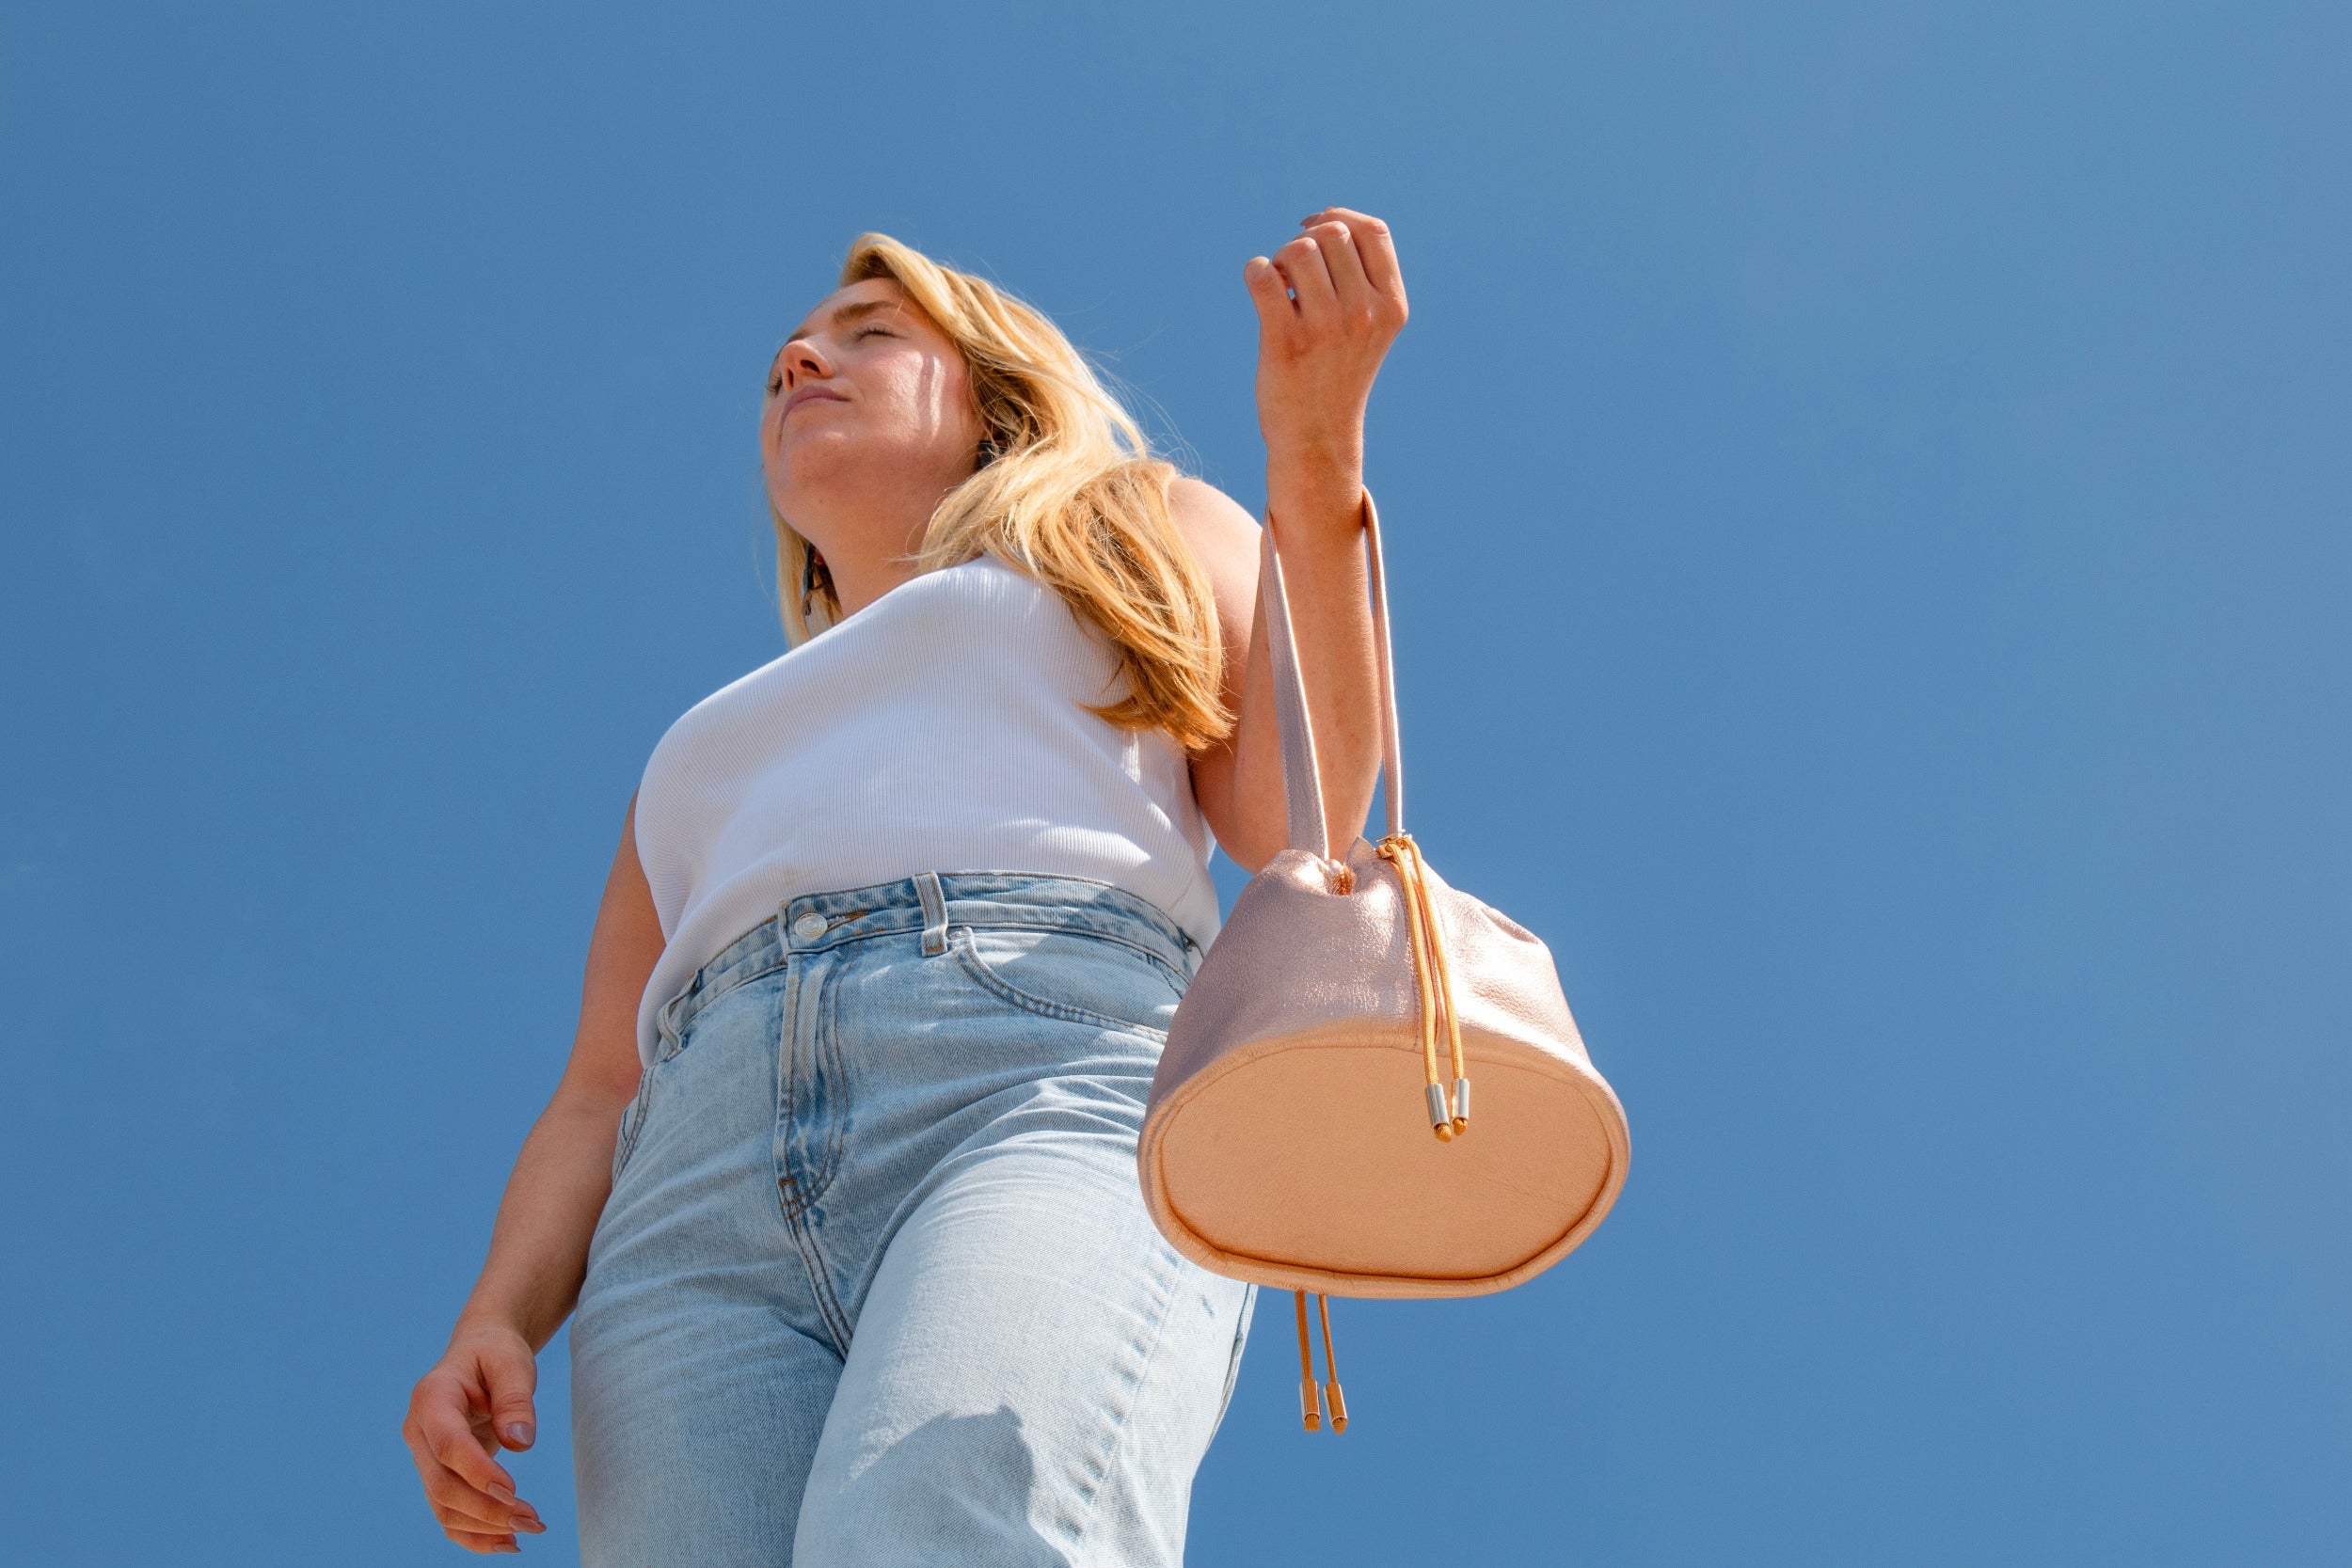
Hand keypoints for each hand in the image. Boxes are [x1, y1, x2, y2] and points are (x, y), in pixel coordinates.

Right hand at [403, 1321, 547, 1552]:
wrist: (480, 1352)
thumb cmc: (496, 1354)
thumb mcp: (512, 1362)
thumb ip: (515, 1399)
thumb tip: (520, 1443)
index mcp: (431, 1397)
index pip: (448, 1444)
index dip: (477, 1472)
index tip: (513, 1491)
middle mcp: (419, 1431)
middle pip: (442, 1484)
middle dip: (486, 1509)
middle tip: (533, 1519)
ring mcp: (424, 1456)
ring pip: (442, 1506)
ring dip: (483, 1527)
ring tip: (530, 1529)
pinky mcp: (438, 1473)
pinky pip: (448, 1513)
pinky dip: (473, 1534)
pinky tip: (507, 1542)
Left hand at [1243, 206, 1408, 494]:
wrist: (1317, 437)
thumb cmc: (1338, 372)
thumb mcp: (1370, 325)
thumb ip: (1360, 276)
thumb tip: (1323, 219)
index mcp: (1392, 306)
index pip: (1372, 231)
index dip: (1339, 218)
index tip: (1313, 229)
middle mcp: (1365, 314)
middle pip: (1331, 235)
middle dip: (1305, 243)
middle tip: (1295, 275)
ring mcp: (1327, 328)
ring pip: (1297, 250)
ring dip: (1280, 260)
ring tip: (1281, 289)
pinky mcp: (1286, 341)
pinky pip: (1262, 274)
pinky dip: (1255, 271)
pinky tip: (1260, 287)